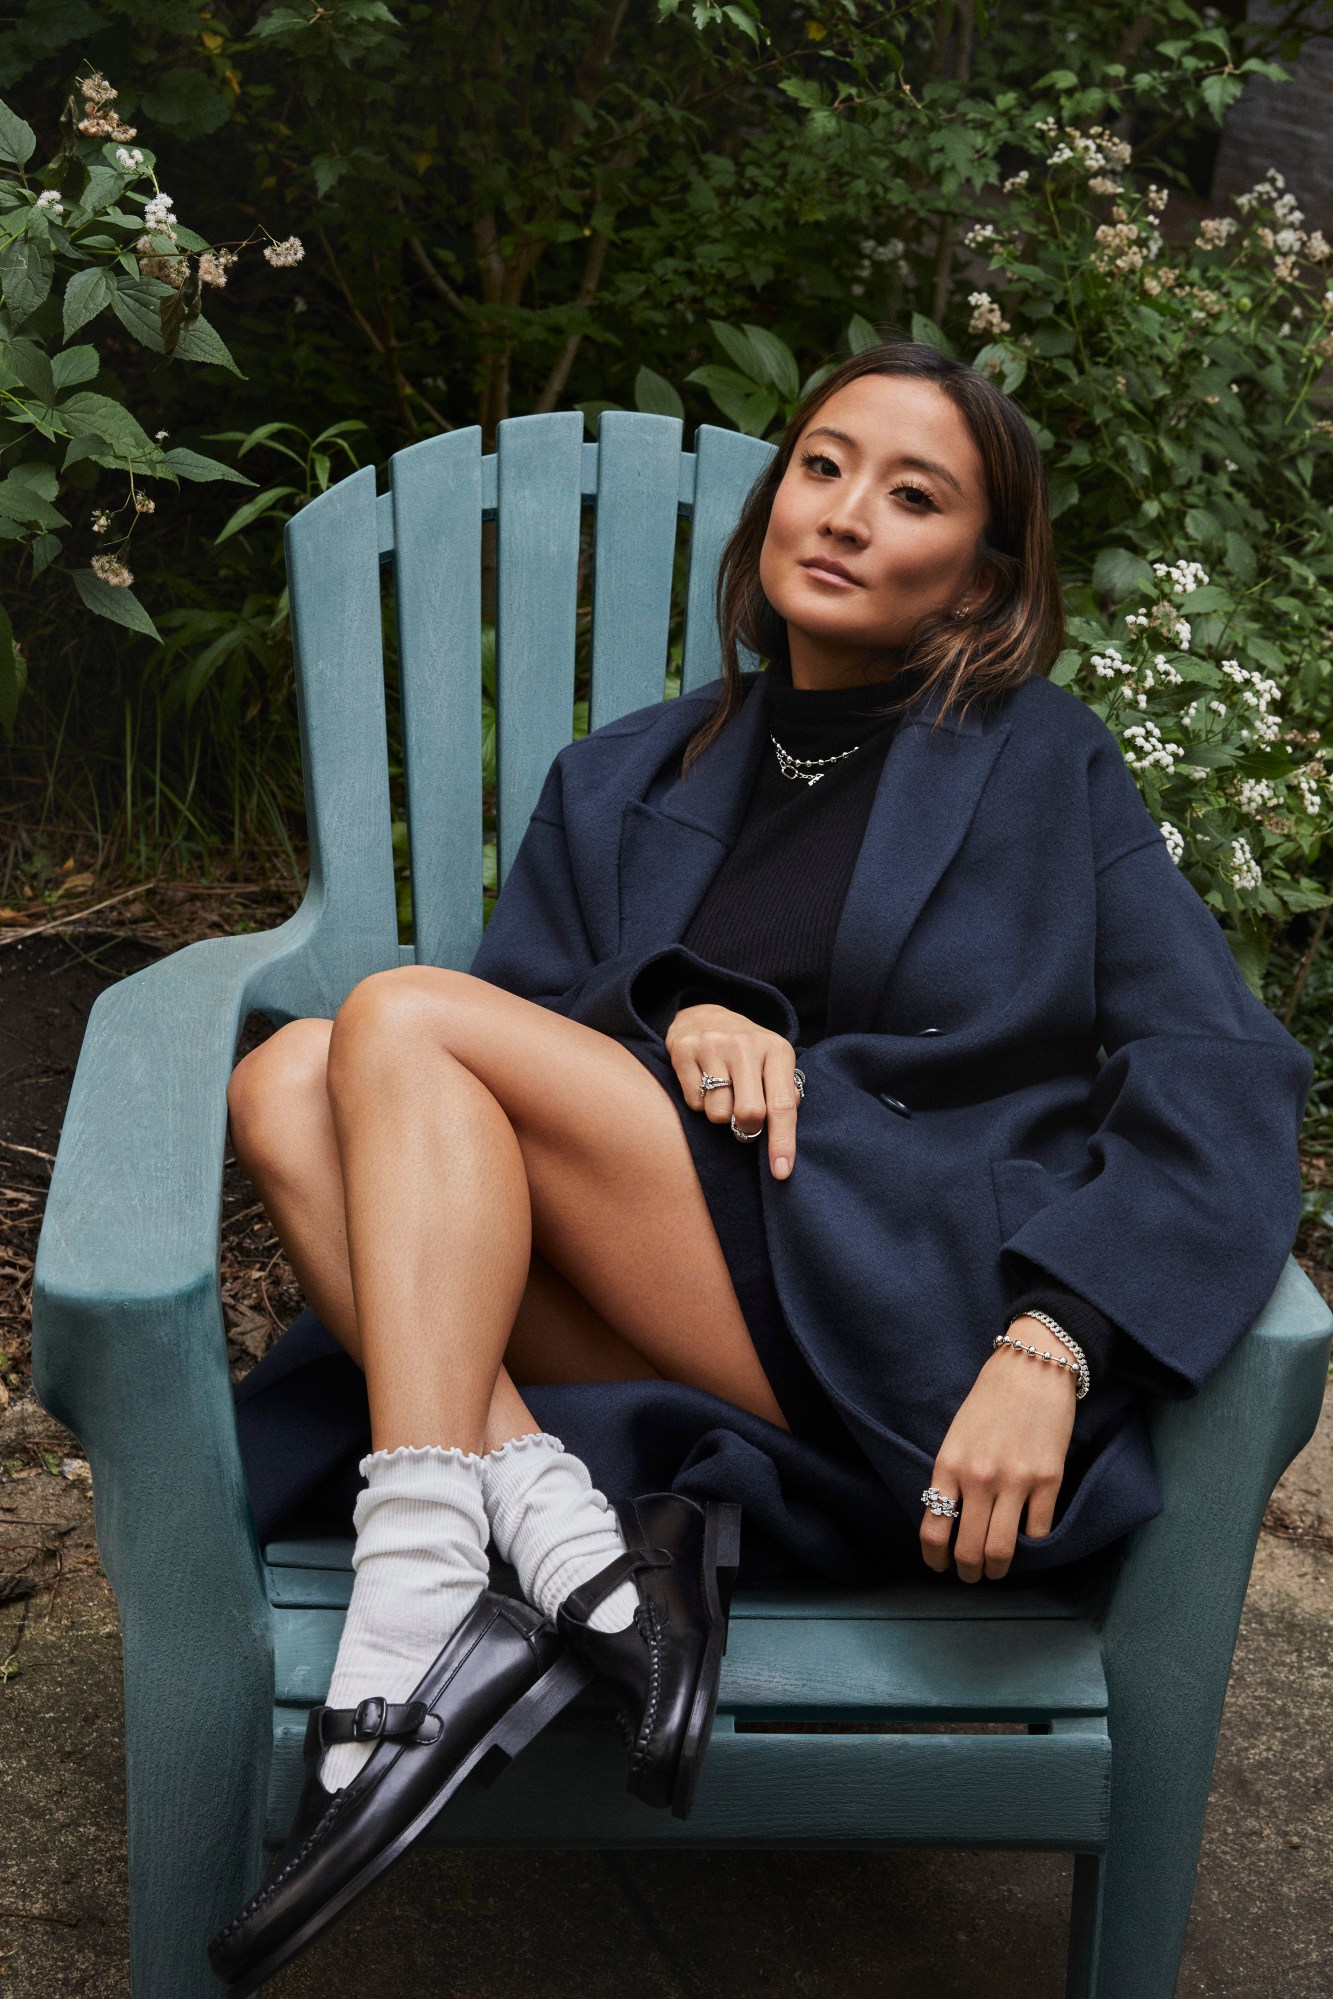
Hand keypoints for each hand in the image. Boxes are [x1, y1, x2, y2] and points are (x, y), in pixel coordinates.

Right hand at [665, 1002, 799, 1180]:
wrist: (704, 1016)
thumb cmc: (748, 1053)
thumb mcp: (773, 1064)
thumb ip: (783, 1096)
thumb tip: (782, 1138)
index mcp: (776, 1049)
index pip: (783, 1105)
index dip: (782, 1143)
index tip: (781, 1172)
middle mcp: (745, 1044)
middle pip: (749, 1113)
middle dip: (745, 1128)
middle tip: (742, 1119)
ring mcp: (713, 1045)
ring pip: (717, 1113)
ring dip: (720, 1114)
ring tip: (722, 1092)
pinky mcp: (684, 1051)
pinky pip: (694, 1103)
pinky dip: (700, 1103)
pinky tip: (704, 1083)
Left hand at [919, 1323, 1077, 1582]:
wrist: (1032, 1366)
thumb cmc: (990, 1398)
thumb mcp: (957, 1435)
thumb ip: (952, 1475)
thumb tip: (951, 1518)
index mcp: (949, 1464)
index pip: (934, 1528)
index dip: (934, 1557)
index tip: (938, 1565)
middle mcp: (979, 1478)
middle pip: (969, 1549)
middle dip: (968, 1571)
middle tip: (971, 1575)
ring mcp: (1016, 1481)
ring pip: (1003, 1550)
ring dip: (997, 1569)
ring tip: (996, 1570)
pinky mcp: (1049, 1480)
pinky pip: (1038, 1531)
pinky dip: (1031, 1544)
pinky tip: (1026, 1541)